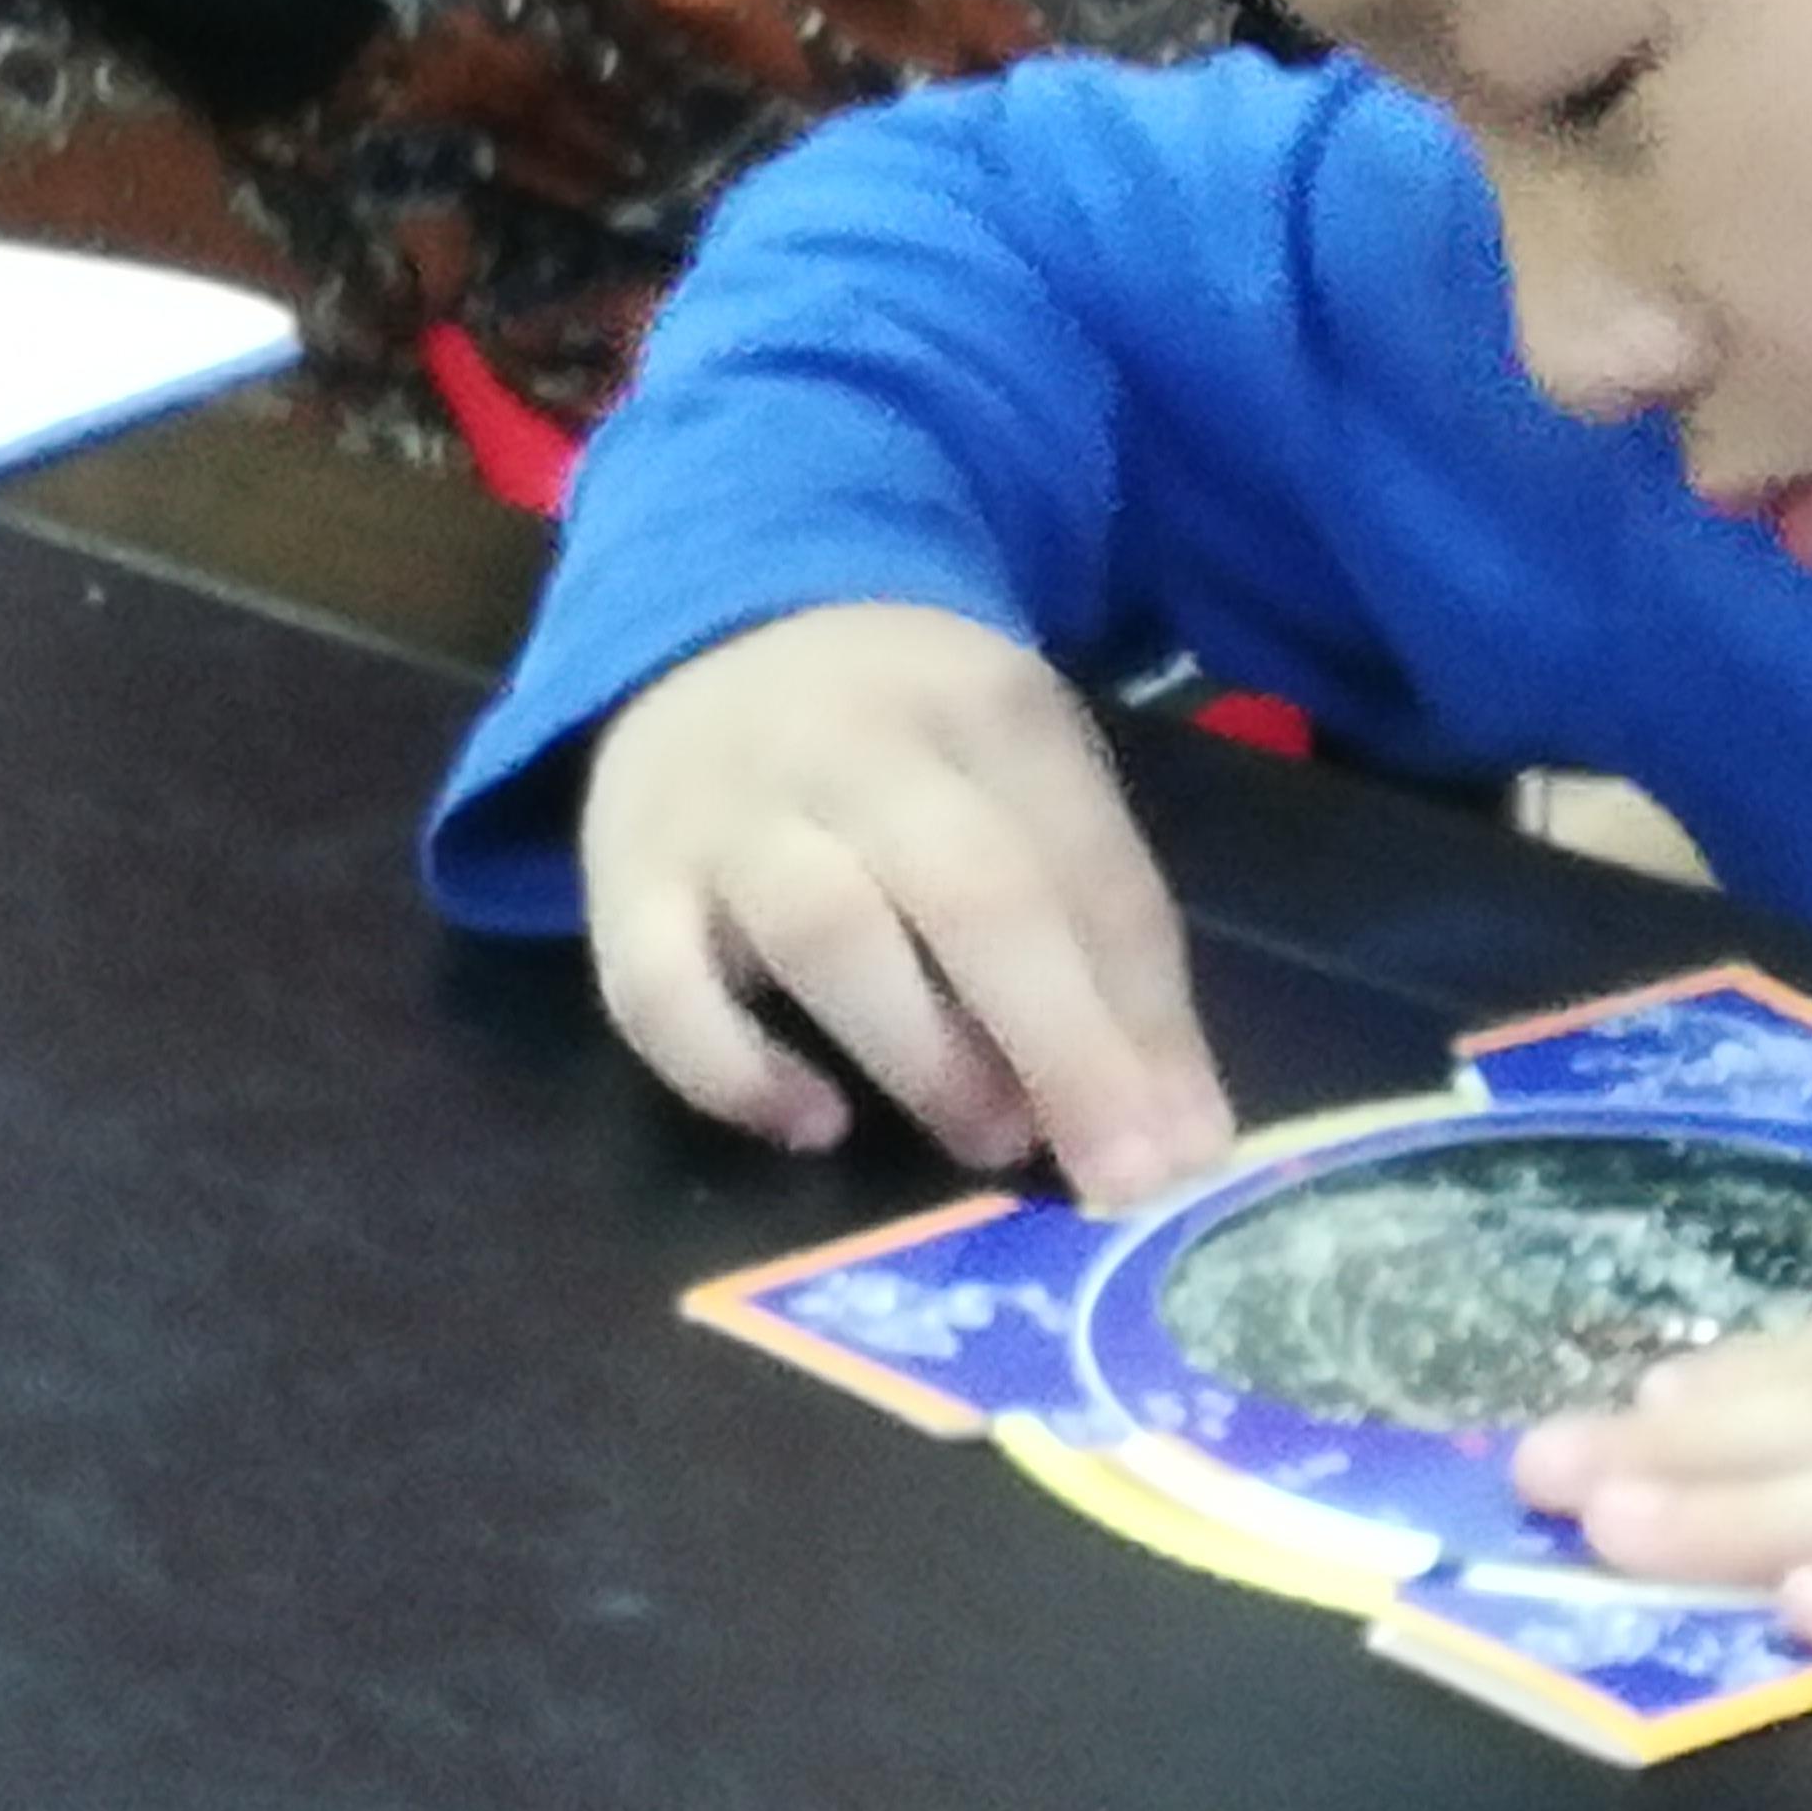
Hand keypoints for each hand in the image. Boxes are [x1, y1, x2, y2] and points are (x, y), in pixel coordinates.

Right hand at [578, 602, 1234, 1203]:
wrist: (718, 633)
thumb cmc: (917, 745)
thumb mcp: (1030, 782)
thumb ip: (1102, 932)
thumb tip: (1179, 1125)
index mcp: (991, 710)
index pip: (1091, 868)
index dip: (1148, 1017)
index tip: (1191, 1150)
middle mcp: (858, 749)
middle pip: (974, 892)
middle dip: (1061, 1045)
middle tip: (1115, 1177)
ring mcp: (728, 812)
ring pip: (828, 929)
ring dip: (923, 1056)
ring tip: (992, 1140)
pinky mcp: (621, 880)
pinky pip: (655, 988)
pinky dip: (732, 1072)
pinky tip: (813, 1124)